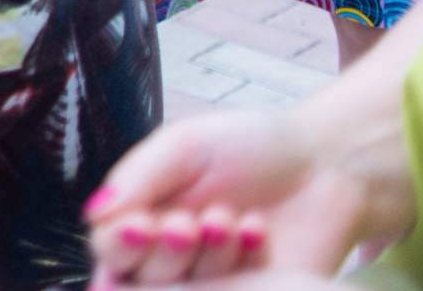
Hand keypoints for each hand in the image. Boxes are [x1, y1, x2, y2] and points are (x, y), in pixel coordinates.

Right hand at [87, 112, 369, 283]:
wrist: (328, 165)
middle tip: (190, 224)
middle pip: (139, 279)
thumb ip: (139, 175)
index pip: (108, 246)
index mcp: (144, 214)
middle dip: (166, 254)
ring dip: (205, 259)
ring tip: (229, 218)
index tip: (142, 224)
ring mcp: (213, 282)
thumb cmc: (252, 147)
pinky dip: (243, 264)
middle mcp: (171, 256)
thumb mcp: (187, 144)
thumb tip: (94, 213)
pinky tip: (258, 230)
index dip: (119, 243)